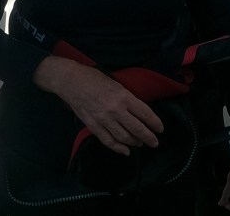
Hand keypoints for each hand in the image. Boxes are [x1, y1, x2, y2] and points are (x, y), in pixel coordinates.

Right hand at [32, 55, 162, 154]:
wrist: (70, 81)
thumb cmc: (92, 78)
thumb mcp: (115, 83)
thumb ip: (126, 97)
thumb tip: (137, 111)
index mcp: (123, 96)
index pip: (145, 113)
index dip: (155, 123)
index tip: (160, 129)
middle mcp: (115, 110)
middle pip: (137, 129)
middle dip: (149, 137)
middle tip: (154, 142)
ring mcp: (103, 119)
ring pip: (124, 137)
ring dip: (135, 142)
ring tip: (140, 143)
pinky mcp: (93, 125)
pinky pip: (108, 141)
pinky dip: (118, 148)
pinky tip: (125, 151)